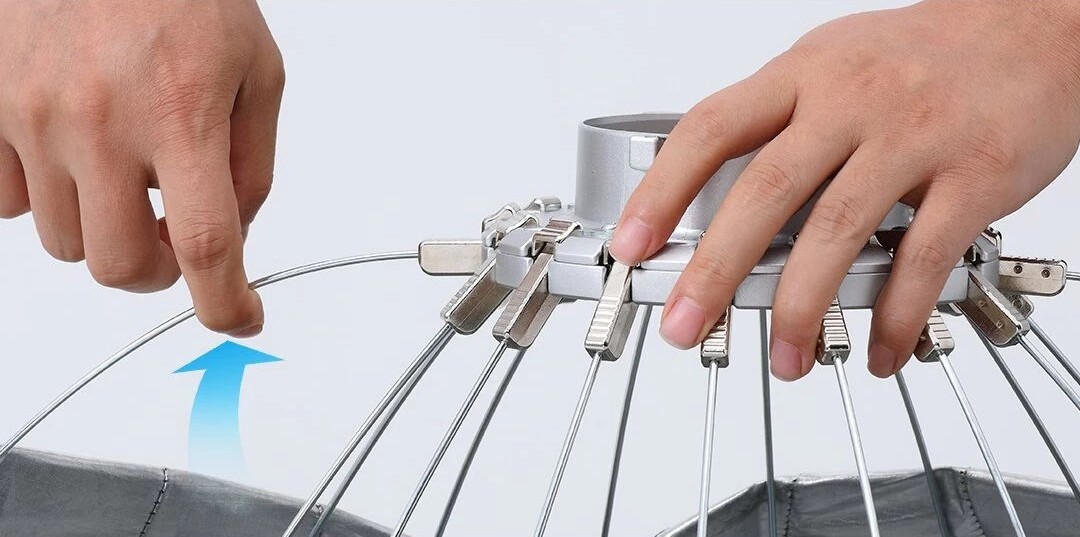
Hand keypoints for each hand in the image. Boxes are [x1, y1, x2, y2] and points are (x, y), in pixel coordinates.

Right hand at [0, 0, 283, 336]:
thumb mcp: (256, 71)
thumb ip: (252, 162)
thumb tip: (236, 233)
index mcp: (180, 113)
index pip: (204, 243)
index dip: (224, 301)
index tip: (239, 317)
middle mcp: (100, 122)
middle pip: (119, 266)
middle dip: (157, 270)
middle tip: (173, 237)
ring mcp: (34, 118)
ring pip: (66, 243)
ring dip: (106, 229)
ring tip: (129, 174)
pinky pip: (11, 206)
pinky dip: (50, 199)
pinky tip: (79, 157)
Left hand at [609, 0, 1079, 379]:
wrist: (1039, 28)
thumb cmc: (925, 55)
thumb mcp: (834, 64)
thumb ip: (778, 121)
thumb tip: (713, 190)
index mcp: (805, 74)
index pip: (711, 129)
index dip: (661, 190)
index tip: (630, 245)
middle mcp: (851, 100)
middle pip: (765, 190)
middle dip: (715, 269)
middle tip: (685, 324)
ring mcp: (913, 136)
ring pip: (838, 231)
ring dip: (802, 308)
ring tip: (785, 358)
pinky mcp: (974, 175)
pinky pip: (923, 258)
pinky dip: (893, 314)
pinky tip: (875, 348)